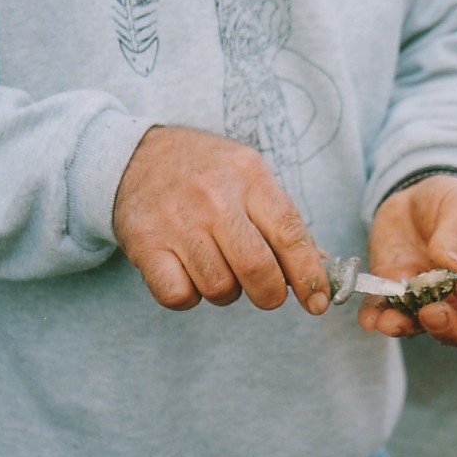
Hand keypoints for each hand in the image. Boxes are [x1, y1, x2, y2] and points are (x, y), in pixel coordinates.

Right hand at [113, 126, 329, 314]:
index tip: (318, 302)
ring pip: (219, 288)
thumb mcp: (249, 178)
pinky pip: (179, 296)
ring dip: (226, 292)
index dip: (310, 276)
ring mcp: (176, 220)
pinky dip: (189, 297)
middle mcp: (213, 196)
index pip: (291, 234)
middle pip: (257, 268)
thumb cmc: (204, 173)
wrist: (135, 155)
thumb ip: (282, 222)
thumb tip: (321, 269)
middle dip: (270, 294)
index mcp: (249, 176)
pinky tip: (188, 274)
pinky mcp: (145, 243)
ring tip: (218, 268)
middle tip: (268, 293)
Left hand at [359, 174, 456, 345]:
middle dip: (447, 327)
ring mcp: (427, 300)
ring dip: (405, 327)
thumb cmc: (454, 203)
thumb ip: (456, 238)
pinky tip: (369, 318)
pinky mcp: (394, 294)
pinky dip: (376, 317)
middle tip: (432, 312)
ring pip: (421, 328)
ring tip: (389, 322)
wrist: (416, 198)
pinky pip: (385, 313)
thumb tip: (451, 268)